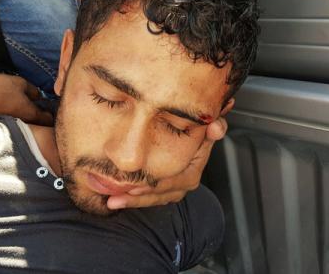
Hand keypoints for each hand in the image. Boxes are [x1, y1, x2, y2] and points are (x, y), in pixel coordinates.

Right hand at [0, 73, 52, 125]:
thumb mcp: (19, 83)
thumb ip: (32, 90)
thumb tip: (37, 95)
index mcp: (29, 114)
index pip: (47, 120)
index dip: (52, 115)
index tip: (52, 111)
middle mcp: (21, 125)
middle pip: (35, 125)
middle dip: (39, 119)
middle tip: (39, 109)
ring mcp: (8, 128)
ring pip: (22, 126)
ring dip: (25, 119)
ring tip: (22, 109)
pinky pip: (10, 124)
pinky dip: (11, 119)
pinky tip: (6, 110)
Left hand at [106, 117, 227, 208]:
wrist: (197, 135)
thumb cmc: (198, 131)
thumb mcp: (205, 128)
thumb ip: (213, 127)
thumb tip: (217, 128)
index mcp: (193, 170)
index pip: (175, 181)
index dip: (156, 185)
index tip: (134, 187)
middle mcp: (184, 182)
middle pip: (159, 194)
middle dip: (137, 198)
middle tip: (115, 198)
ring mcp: (174, 188)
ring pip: (152, 199)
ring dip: (131, 201)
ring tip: (112, 201)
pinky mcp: (163, 190)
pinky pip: (148, 198)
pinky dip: (132, 198)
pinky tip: (115, 198)